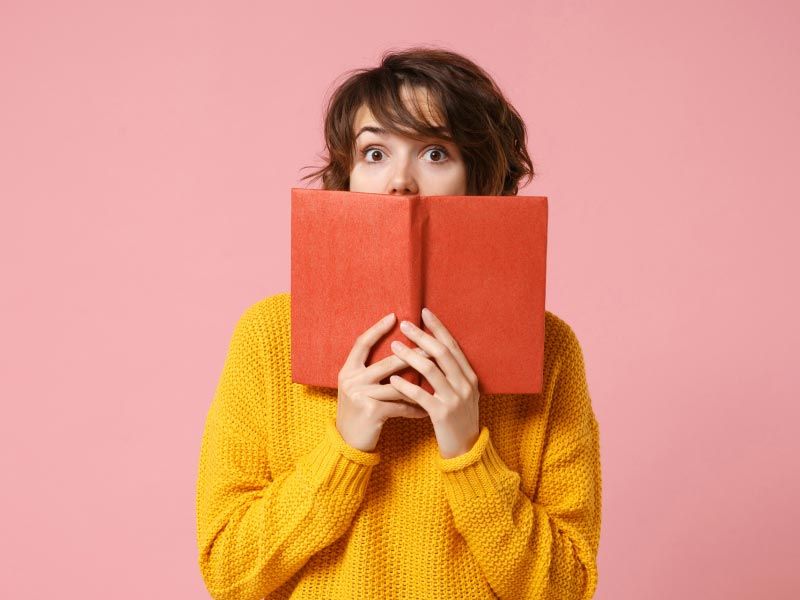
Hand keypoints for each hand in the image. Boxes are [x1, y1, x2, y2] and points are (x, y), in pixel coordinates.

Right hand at [336, 312, 429, 452]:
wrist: (346, 443)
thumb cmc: (358, 412)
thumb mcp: (358, 388)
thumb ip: (370, 371)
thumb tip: (399, 351)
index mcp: (348, 370)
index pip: (362, 343)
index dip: (377, 329)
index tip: (394, 316)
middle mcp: (351, 380)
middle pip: (387, 362)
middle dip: (412, 355)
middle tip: (431, 348)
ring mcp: (360, 395)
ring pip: (398, 385)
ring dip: (420, 385)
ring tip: (437, 380)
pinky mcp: (371, 411)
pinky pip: (400, 406)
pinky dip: (415, 408)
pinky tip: (427, 410)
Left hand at [388, 307, 480, 458]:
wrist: (466, 451)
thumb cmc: (457, 419)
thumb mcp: (462, 393)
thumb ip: (451, 374)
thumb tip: (433, 349)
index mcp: (470, 376)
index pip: (453, 346)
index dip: (439, 328)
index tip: (424, 312)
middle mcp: (465, 384)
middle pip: (442, 353)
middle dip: (423, 336)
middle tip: (405, 324)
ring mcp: (455, 399)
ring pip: (431, 371)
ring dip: (411, 356)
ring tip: (394, 346)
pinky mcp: (443, 414)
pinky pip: (421, 396)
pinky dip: (406, 386)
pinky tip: (393, 379)